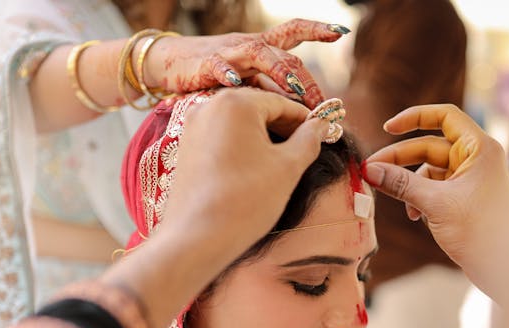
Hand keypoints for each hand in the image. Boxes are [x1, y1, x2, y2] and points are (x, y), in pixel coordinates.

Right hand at [143, 19, 347, 108]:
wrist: (168, 62)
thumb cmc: (213, 74)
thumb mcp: (247, 83)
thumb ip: (272, 94)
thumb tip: (304, 116)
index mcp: (262, 47)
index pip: (294, 32)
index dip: (317, 29)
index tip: (340, 31)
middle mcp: (249, 45)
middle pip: (284, 54)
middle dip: (304, 78)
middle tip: (321, 103)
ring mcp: (229, 52)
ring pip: (259, 54)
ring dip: (279, 71)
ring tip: (295, 88)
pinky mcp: (205, 63)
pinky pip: (219, 66)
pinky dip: (228, 73)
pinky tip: (236, 84)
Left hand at [169, 88, 329, 254]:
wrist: (197, 237)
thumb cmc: (245, 200)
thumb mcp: (288, 168)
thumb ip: (309, 140)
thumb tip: (321, 126)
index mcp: (236, 103)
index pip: (281, 103)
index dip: (305, 119)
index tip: (322, 133)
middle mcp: (208, 106)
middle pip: (258, 109)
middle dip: (283, 128)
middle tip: (305, 150)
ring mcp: (193, 126)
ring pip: (239, 124)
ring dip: (262, 138)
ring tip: (281, 164)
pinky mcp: (186, 147)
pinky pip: (221, 137)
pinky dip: (241, 147)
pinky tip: (254, 170)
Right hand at [363, 104, 508, 298]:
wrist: (502, 266)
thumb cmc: (479, 232)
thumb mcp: (434, 204)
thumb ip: (401, 184)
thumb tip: (370, 169)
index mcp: (479, 148)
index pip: (445, 116)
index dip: (414, 117)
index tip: (388, 128)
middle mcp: (476, 158)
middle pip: (429, 146)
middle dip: (400, 159)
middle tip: (371, 171)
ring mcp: (470, 178)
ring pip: (429, 169)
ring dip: (408, 183)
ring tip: (394, 200)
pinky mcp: (464, 197)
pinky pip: (434, 187)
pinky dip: (420, 198)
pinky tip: (413, 215)